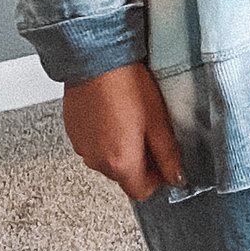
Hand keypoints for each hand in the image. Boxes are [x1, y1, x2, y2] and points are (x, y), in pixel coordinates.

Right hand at [61, 65, 182, 199]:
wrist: (96, 58)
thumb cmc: (127, 84)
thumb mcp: (159, 122)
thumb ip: (168, 155)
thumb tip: (177, 177)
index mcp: (120, 163)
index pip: (141, 192)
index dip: (156, 179)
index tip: (163, 161)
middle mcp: (96, 160)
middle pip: (124, 176)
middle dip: (139, 161)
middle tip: (148, 133)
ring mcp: (82, 147)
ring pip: (107, 160)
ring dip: (120, 148)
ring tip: (129, 119)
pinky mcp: (73, 132)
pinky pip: (93, 145)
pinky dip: (104, 136)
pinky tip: (112, 114)